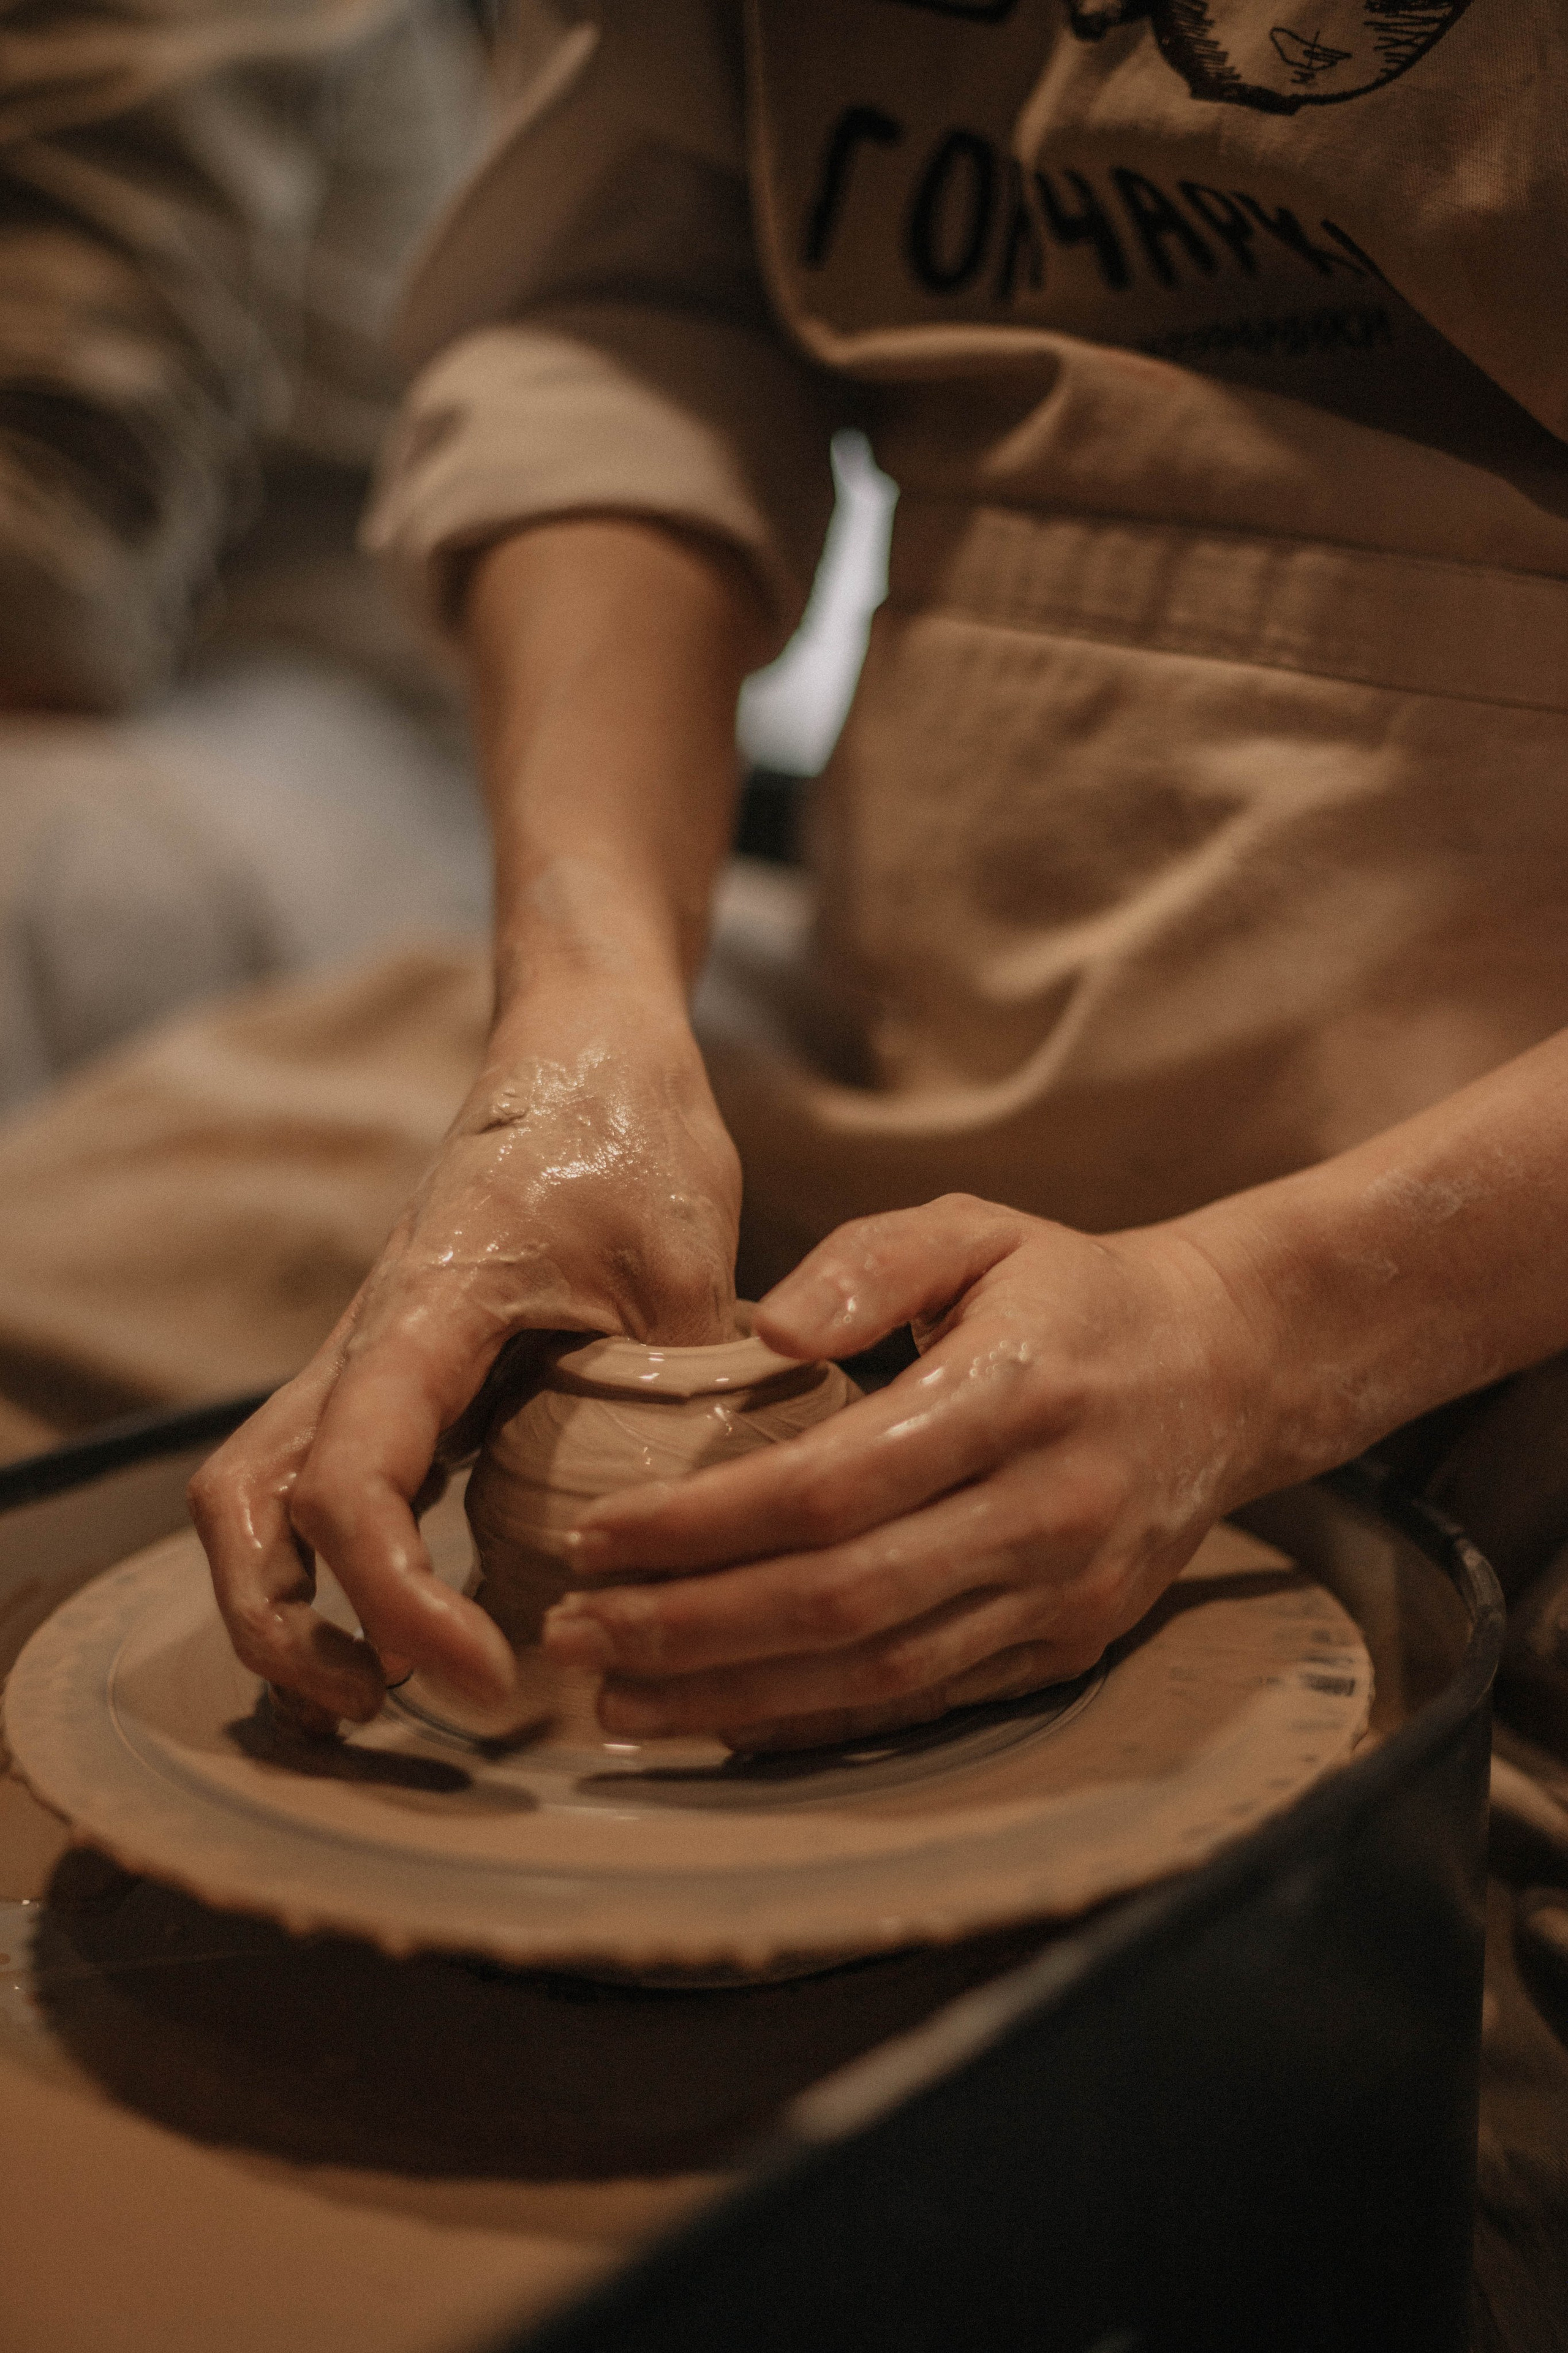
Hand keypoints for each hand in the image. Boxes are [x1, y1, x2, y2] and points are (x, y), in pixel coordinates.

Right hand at [189, 998, 739, 1731]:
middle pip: (243, 1506)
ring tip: (374, 1695)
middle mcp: (368, 1343)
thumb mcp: (687, 1259)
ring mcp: (369, 1360)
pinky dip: (329, 1568)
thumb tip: (734, 1531)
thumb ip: (691, 1393)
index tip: (488, 1676)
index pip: (353, 1483)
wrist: (586, 1053)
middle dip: (280, 1631)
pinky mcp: (397, 1377)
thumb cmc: (633, 1139)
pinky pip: (318, 1482)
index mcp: (426, 1313)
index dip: (396, 1601)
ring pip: (254, 1495)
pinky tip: (416, 1629)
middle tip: (382, 1710)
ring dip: (280, 1607)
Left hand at [542, 1193, 1272, 1748]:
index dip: (702, 1526)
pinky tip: (722, 1719)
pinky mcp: (1068, 1648)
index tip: (595, 1537)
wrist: (1226, 1370)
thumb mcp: (978, 1228)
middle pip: (841, 1600)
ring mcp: (1062, 1594)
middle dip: (691, 1628)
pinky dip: (817, 1723)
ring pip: (877, 1674)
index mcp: (1011, 1395)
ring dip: (734, 1697)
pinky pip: (926, 1702)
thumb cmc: (1070, 1291)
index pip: (829, 1487)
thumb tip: (771, 1332)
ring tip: (616, 1699)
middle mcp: (1044, 1510)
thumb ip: (871, 1260)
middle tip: (574, 1632)